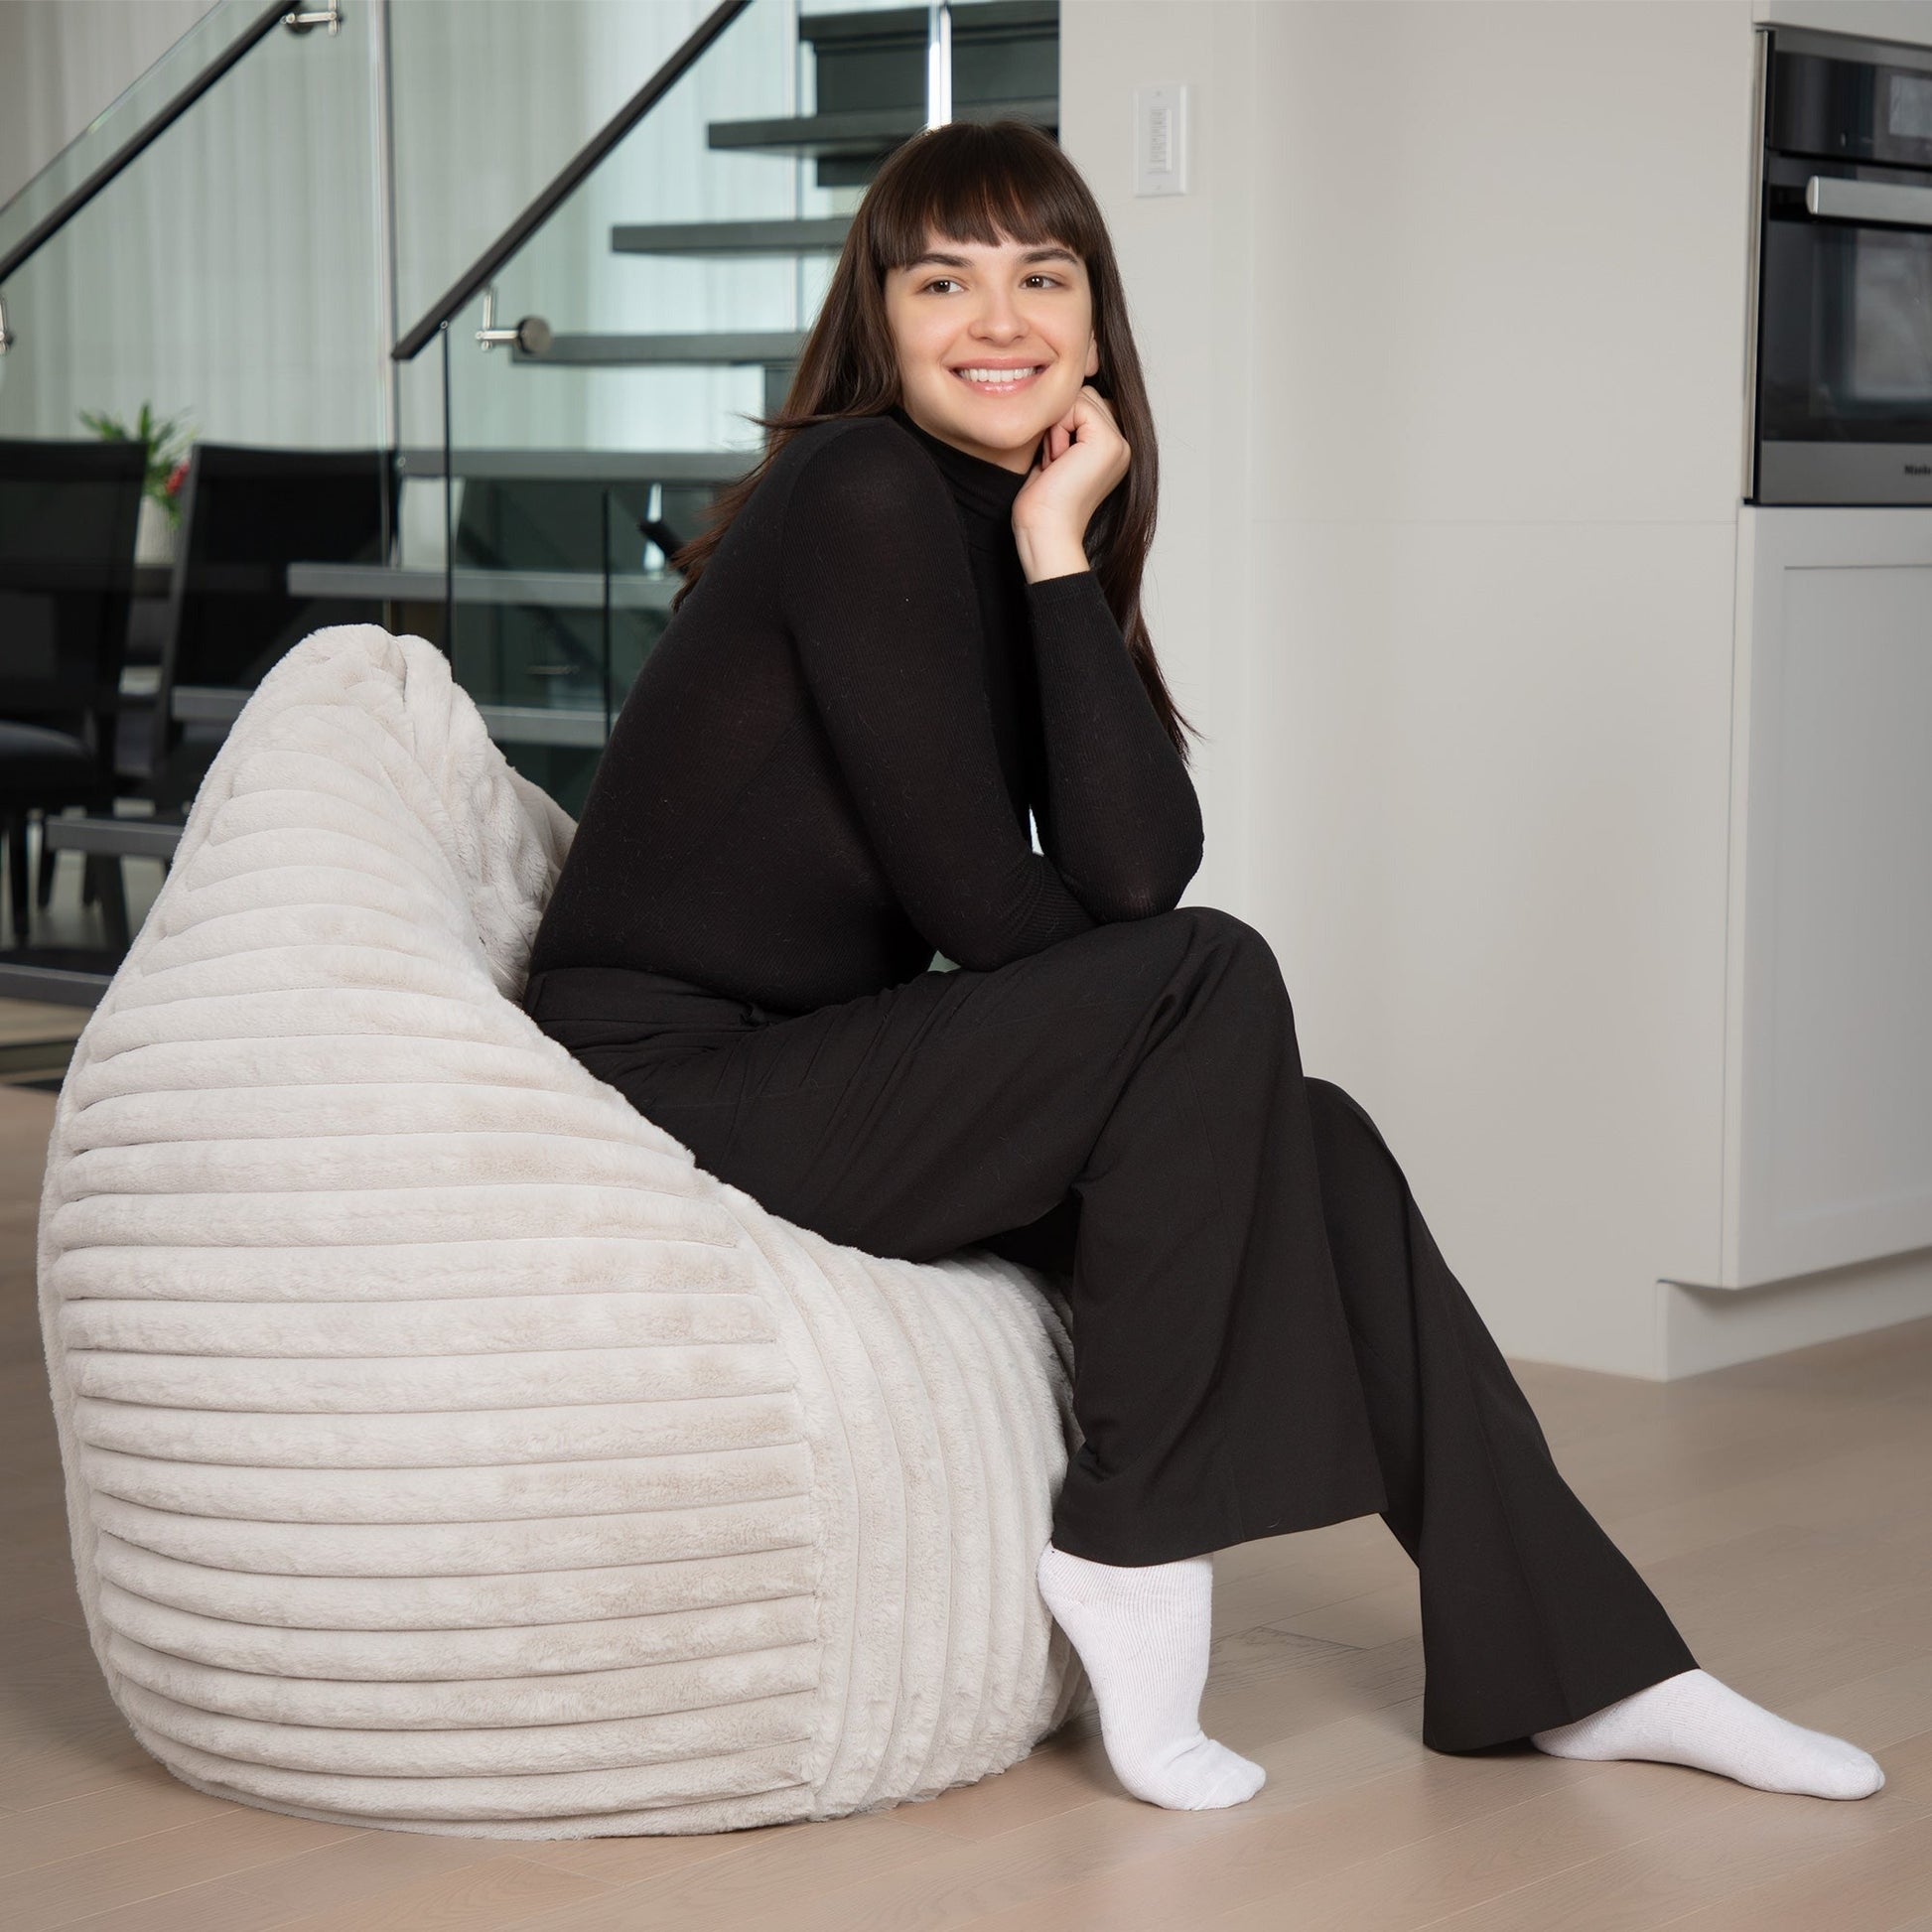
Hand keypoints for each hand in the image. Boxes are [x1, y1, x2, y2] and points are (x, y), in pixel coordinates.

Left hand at [1012, 385, 1130, 582]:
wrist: (1045, 532)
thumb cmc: (1042, 504)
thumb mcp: (1057, 455)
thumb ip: (1069, 426)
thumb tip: (1062, 393)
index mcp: (1113, 450)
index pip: (1085, 403)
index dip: (1060, 424)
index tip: (1055, 463)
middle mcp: (1123, 445)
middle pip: (1085, 395)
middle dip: (1059, 422)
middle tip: (1054, 463)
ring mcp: (1120, 443)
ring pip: (1080, 396)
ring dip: (1057, 427)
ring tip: (1056, 463)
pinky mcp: (1108, 442)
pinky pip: (1075, 404)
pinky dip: (1057, 430)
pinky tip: (1057, 461)